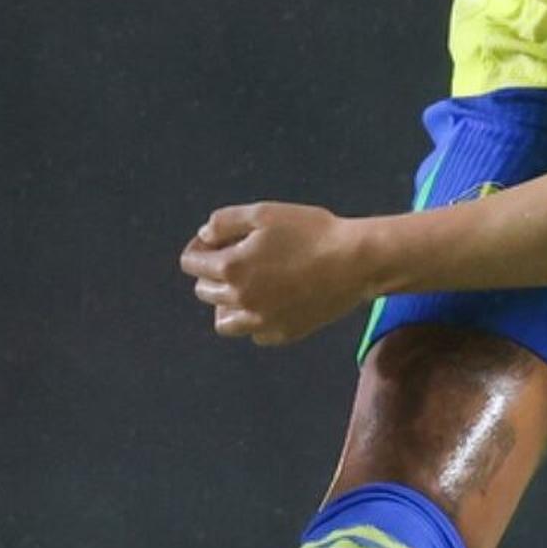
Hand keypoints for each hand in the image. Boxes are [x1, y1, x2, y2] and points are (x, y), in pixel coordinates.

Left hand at [182, 203, 375, 346]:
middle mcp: (239, 300)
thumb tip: (205, 235)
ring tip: (245, 287)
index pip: (191, 264)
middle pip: (204, 291)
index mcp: (231, 268)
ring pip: (224, 322)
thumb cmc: (311, 231)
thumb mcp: (264, 213)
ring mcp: (260, 322)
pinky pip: (254, 333)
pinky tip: (269, 303)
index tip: (214, 240)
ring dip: (225, 304)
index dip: (198, 247)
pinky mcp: (282, 334)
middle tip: (235, 257)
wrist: (355, 262)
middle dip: (211, 273)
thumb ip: (226, 222)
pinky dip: (253, 320)